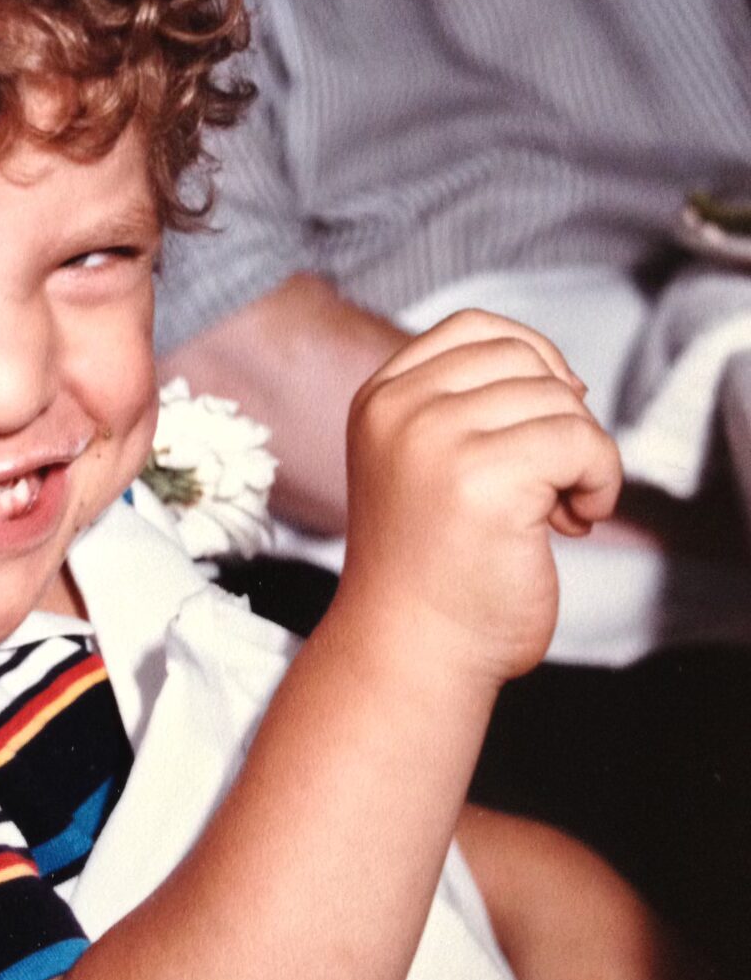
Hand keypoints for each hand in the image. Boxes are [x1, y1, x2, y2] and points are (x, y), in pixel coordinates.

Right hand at [339, 310, 621, 687]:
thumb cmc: (430, 569)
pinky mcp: (482, 477)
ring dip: (583, 455)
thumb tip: (563, 378)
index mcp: (378, 399)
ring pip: (558, 400)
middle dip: (559, 412)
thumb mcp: (425, 460)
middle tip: (554, 480)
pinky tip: (576, 522)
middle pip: (522, 358)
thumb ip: (466, 407)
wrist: (410, 652)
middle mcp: (398, 409)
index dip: (533, 361)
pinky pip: (581, 443)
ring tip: (560, 509)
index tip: (549, 419)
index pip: (475, 327)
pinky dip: (601, 481)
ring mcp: (434, 439)